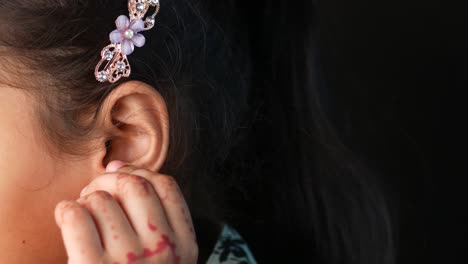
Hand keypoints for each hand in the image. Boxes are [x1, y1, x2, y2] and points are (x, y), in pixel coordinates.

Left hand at [54, 161, 197, 263]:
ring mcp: (129, 261)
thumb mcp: (166, 257)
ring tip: (83, 212)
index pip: (166, 186)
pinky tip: (68, 218)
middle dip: (110, 179)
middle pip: (134, 185)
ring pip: (102, 199)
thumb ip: (154, 212)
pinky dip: (67, 210)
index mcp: (185, 246)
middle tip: (97, 192)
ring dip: (86, 199)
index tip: (124, 179)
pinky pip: (76, 216)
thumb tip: (118, 163)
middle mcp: (163, 251)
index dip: (141, 174)